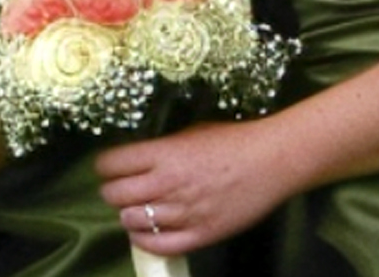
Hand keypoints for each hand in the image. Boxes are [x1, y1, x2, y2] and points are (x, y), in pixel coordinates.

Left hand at [98, 118, 298, 256]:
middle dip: (112, 192)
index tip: (109, 168)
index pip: (109, 164)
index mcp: (162, 154)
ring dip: (128, 216)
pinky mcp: (202, 233)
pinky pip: (160, 245)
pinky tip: (145, 232)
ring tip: (137, 210)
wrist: (274, 161)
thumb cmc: (231, 141)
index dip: (104, 167)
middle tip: (122, 190)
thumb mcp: (186, 134)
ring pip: (132, 220)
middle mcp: (168, 183)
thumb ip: (158, 149)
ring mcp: (185, 211)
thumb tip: (132, 160)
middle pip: (114, 194)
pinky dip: (145, 240)